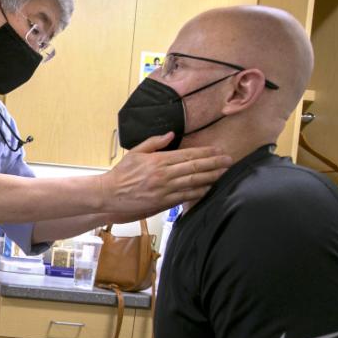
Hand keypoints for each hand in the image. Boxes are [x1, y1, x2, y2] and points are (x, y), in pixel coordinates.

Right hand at [99, 133, 230, 216]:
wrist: (109, 195)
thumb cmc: (121, 174)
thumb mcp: (135, 152)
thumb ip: (154, 142)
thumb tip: (171, 134)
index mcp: (158, 160)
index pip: (187, 154)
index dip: (205, 152)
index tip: (218, 150)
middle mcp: (164, 174)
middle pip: (195, 167)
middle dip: (214, 163)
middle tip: (229, 160)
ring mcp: (164, 189)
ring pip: (193, 181)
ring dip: (211, 177)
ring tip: (224, 173)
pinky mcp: (162, 202)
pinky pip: (185, 196)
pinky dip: (198, 192)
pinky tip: (209, 189)